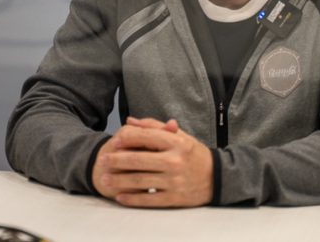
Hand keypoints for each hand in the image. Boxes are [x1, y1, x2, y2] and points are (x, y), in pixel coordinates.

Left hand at [91, 116, 213, 207]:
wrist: (217, 177)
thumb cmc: (193, 154)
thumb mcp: (179, 136)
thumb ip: (154, 127)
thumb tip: (130, 121)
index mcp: (176, 142)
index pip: (146, 137)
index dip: (127, 139)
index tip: (114, 141)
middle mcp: (174, 161)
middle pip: (138, 160)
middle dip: (116, 161)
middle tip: (102, 161)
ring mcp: (174, 181)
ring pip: (140, 180)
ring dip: (119, 180)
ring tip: (105, 179)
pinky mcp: (175, 198)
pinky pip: (149, 199)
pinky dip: (133, 199)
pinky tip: (121, 197)